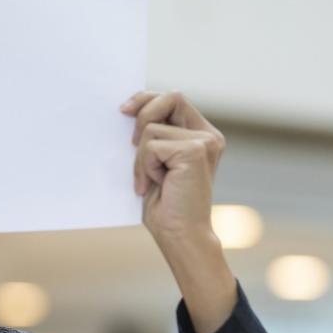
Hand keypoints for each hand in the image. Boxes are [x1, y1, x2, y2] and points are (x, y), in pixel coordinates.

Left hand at [122, 90, 236, 332]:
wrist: (180, 236)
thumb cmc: (165, 206)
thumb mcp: (154, 163)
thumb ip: (152, 136)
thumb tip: (127, 110)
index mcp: (201, 135)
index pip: (173, 99)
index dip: (147, 99)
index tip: (124, 110)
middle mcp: (208, 135)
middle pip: (171, 97)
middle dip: (143, 114)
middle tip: (129, 143)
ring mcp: (204, 142)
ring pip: (152, 128)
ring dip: (140, 158)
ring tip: (150, 181)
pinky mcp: (195, 151)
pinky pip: (151, 146)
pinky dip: (144, 167)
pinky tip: (154, 185)